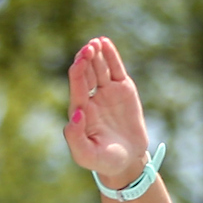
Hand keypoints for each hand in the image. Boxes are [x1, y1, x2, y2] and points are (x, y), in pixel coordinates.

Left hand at [63, 37, 150, 188]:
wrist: (126, 160)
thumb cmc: (103, 160)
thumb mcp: (86, 155)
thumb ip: (76, 138)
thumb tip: (77, 113)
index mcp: (80, 113)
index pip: (77, 89)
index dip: (78, 74)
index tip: (80, 61)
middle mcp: (90, 99)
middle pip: (86, 74)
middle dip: (86, 60)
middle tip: (88, 48)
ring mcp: (106, 93)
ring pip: (99, 68)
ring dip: (96, 55)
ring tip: (95, 42)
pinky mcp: (122, 89)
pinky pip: (115, 69)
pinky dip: (110, 56)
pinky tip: (105, 43)